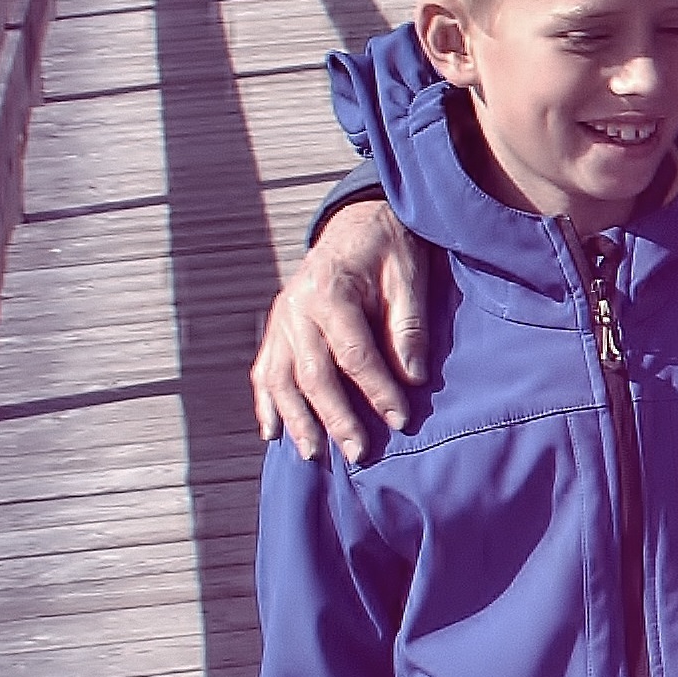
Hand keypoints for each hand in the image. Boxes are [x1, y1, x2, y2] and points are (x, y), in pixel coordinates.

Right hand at [253, 200, 431, 460]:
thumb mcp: (408, 275)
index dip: (377, 390)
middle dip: (336, 418)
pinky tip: (273, 434)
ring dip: (297, 420)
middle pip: (313, 374)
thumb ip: (408, 326)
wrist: (356, 222)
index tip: (400, 420)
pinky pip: (264, 372)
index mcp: (330, 291)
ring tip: (315, 455)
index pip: (354, 353)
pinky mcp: (275, 329)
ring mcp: (280, 321)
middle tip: (358, 453)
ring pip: (281, 379)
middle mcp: (295, 309)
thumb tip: (413, 377)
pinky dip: (267, 404)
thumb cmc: (388, 249)